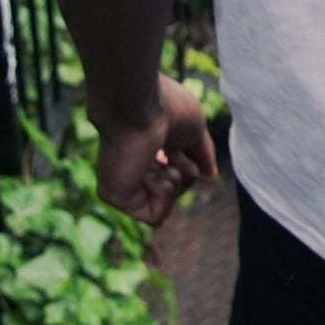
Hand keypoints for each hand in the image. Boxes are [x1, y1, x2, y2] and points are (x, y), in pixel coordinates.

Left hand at [93, 74, 217, 226]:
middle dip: (183, 174)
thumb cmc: (165, 108)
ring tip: (164, 163)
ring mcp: (123, 182)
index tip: (178, 149)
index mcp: (146, 150)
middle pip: (172, 189)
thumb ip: (202, 154)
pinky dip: (165, 199)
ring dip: (174, 183)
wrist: (139, 107)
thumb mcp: (195, 131)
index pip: (173, 173)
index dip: (187, 166)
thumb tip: (210, 175)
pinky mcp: (115, 196)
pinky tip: (157, 177)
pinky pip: (153, 217)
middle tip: (174, 155)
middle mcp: (131, 167)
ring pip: (163, 204)